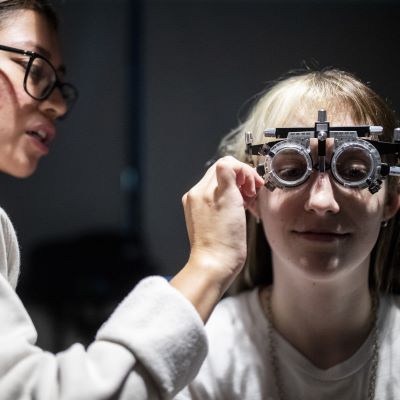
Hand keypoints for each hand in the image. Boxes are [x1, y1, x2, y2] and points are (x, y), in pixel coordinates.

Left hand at [171, 156, 263, 320]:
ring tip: (250, 204)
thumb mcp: (228, 199)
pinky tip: (243, 211)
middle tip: (254, 193)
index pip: (225, 165)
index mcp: (201, 190)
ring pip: (225, 188)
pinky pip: (222, 201)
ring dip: (241, 191)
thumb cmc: (224, 238)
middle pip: (224, 175)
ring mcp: (201, 208)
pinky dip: (235, 202)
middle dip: (244, 181)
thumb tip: (229, 164)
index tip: (254, 184)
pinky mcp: (207, 218)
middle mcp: (198, 196)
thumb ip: (228, 176)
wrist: (216, 265)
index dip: (244, 171)